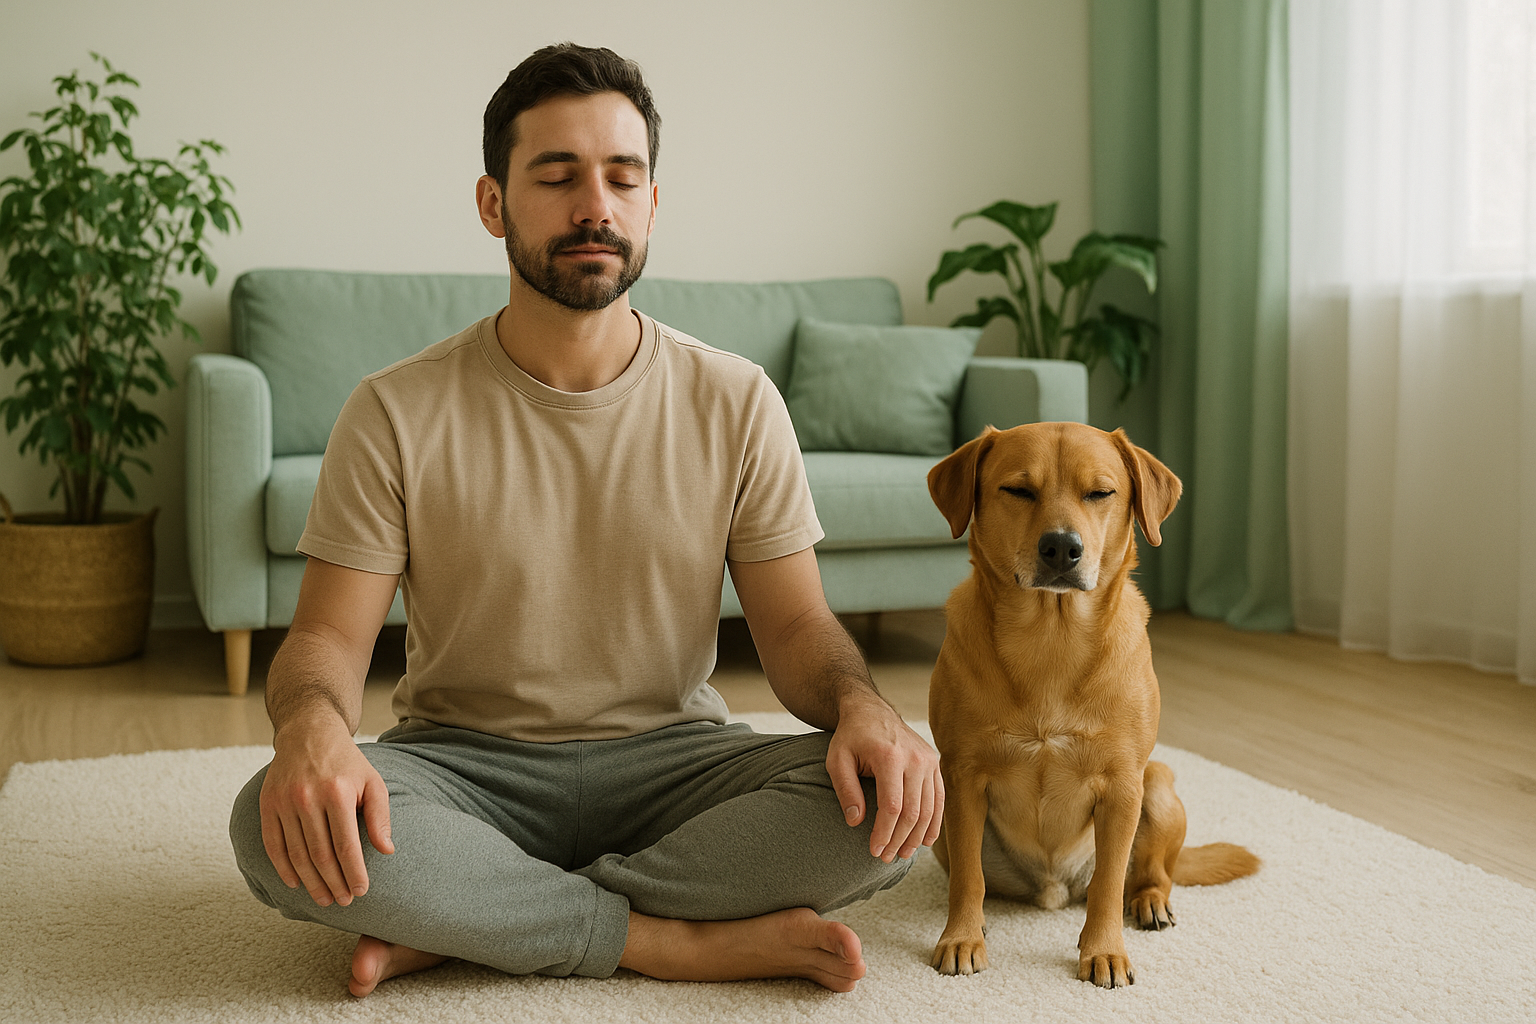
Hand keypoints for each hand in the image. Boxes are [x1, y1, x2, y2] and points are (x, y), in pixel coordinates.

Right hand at [259, 716, 393, 906]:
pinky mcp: (266, 805)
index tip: (362, 891)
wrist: (309, 733)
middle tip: (344, 902)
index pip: (345, 845)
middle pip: (320, 855)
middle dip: (333, 884)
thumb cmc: (347, 763)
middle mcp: (307, 798)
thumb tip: (387, 850)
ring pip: (296, 855)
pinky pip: (273, 845)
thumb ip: (380, 816)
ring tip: (324, 899)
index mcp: (337, 793)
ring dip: (311, 882)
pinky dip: (283, 869)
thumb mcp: (373, 781)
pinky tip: (296, 884)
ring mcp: (283, 802)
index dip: (353, 873)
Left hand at [826, 697, 943, 861]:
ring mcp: (928, 760)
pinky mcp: (934, 763)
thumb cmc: (851, 737)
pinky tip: (924, 840)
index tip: (874, 850)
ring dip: (917, 836)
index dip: (884, 832)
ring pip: (929, 808)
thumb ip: (845, 790)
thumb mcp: (837, 760)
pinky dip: (934, 822)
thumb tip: (856, 821)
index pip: (892, 805)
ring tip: (903, 854)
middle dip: (900, 839)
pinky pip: (939, 798)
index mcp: (889, 756)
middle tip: (886, 858)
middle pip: (913, 811)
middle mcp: (914, 758)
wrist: (871, 710)